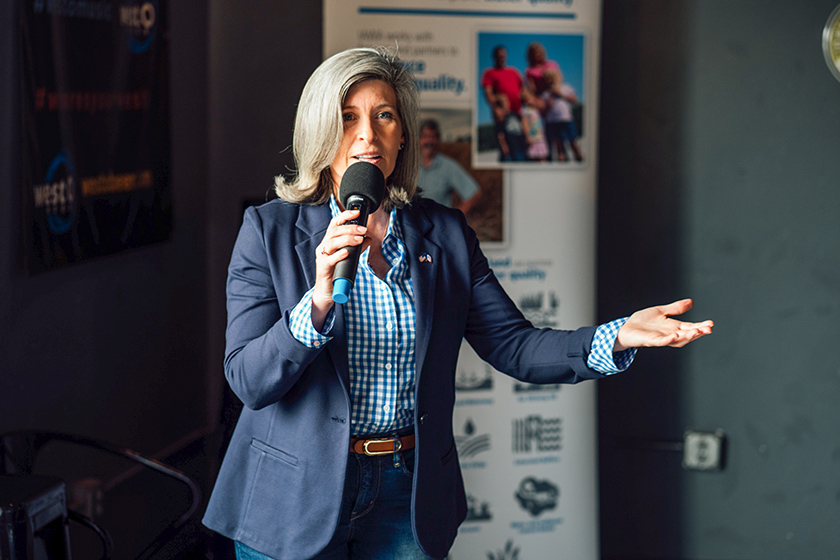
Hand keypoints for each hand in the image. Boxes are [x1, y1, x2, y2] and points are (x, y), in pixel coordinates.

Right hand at [310, 209, 366, 326]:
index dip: (344, 216)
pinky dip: (339, 254)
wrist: (327, 290)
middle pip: (334, 231)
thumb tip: (369, 239)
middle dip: (350, 228)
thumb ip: (357, 248)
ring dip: (347, 239)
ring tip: (360, 239)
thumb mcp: (349, 257)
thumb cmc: (337, 272)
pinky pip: (329, 259)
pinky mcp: (323, 267)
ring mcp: (322, 257)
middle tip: (363, 229)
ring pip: (332, 243)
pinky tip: (347, 252)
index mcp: (329, 241)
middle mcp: (324, 246)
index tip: (356, 212)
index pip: (334, 224)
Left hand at [614, 299, 712, 351]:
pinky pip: (660, 341)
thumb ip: (675, 308)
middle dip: (698, 333)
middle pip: (686, 335)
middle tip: (708, 329)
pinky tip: (674, 335)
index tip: (711, 324)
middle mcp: (669, 334)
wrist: (625, 327)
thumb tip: (691, 302)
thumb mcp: (661, 311)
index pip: (690, 327)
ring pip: (676, 340)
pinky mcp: (650, 341)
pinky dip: (668, 339)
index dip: (700, 326)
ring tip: (696, 332)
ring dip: (687, 337)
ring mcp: (660, 338)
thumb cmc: (642, 322)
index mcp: (673, 327)